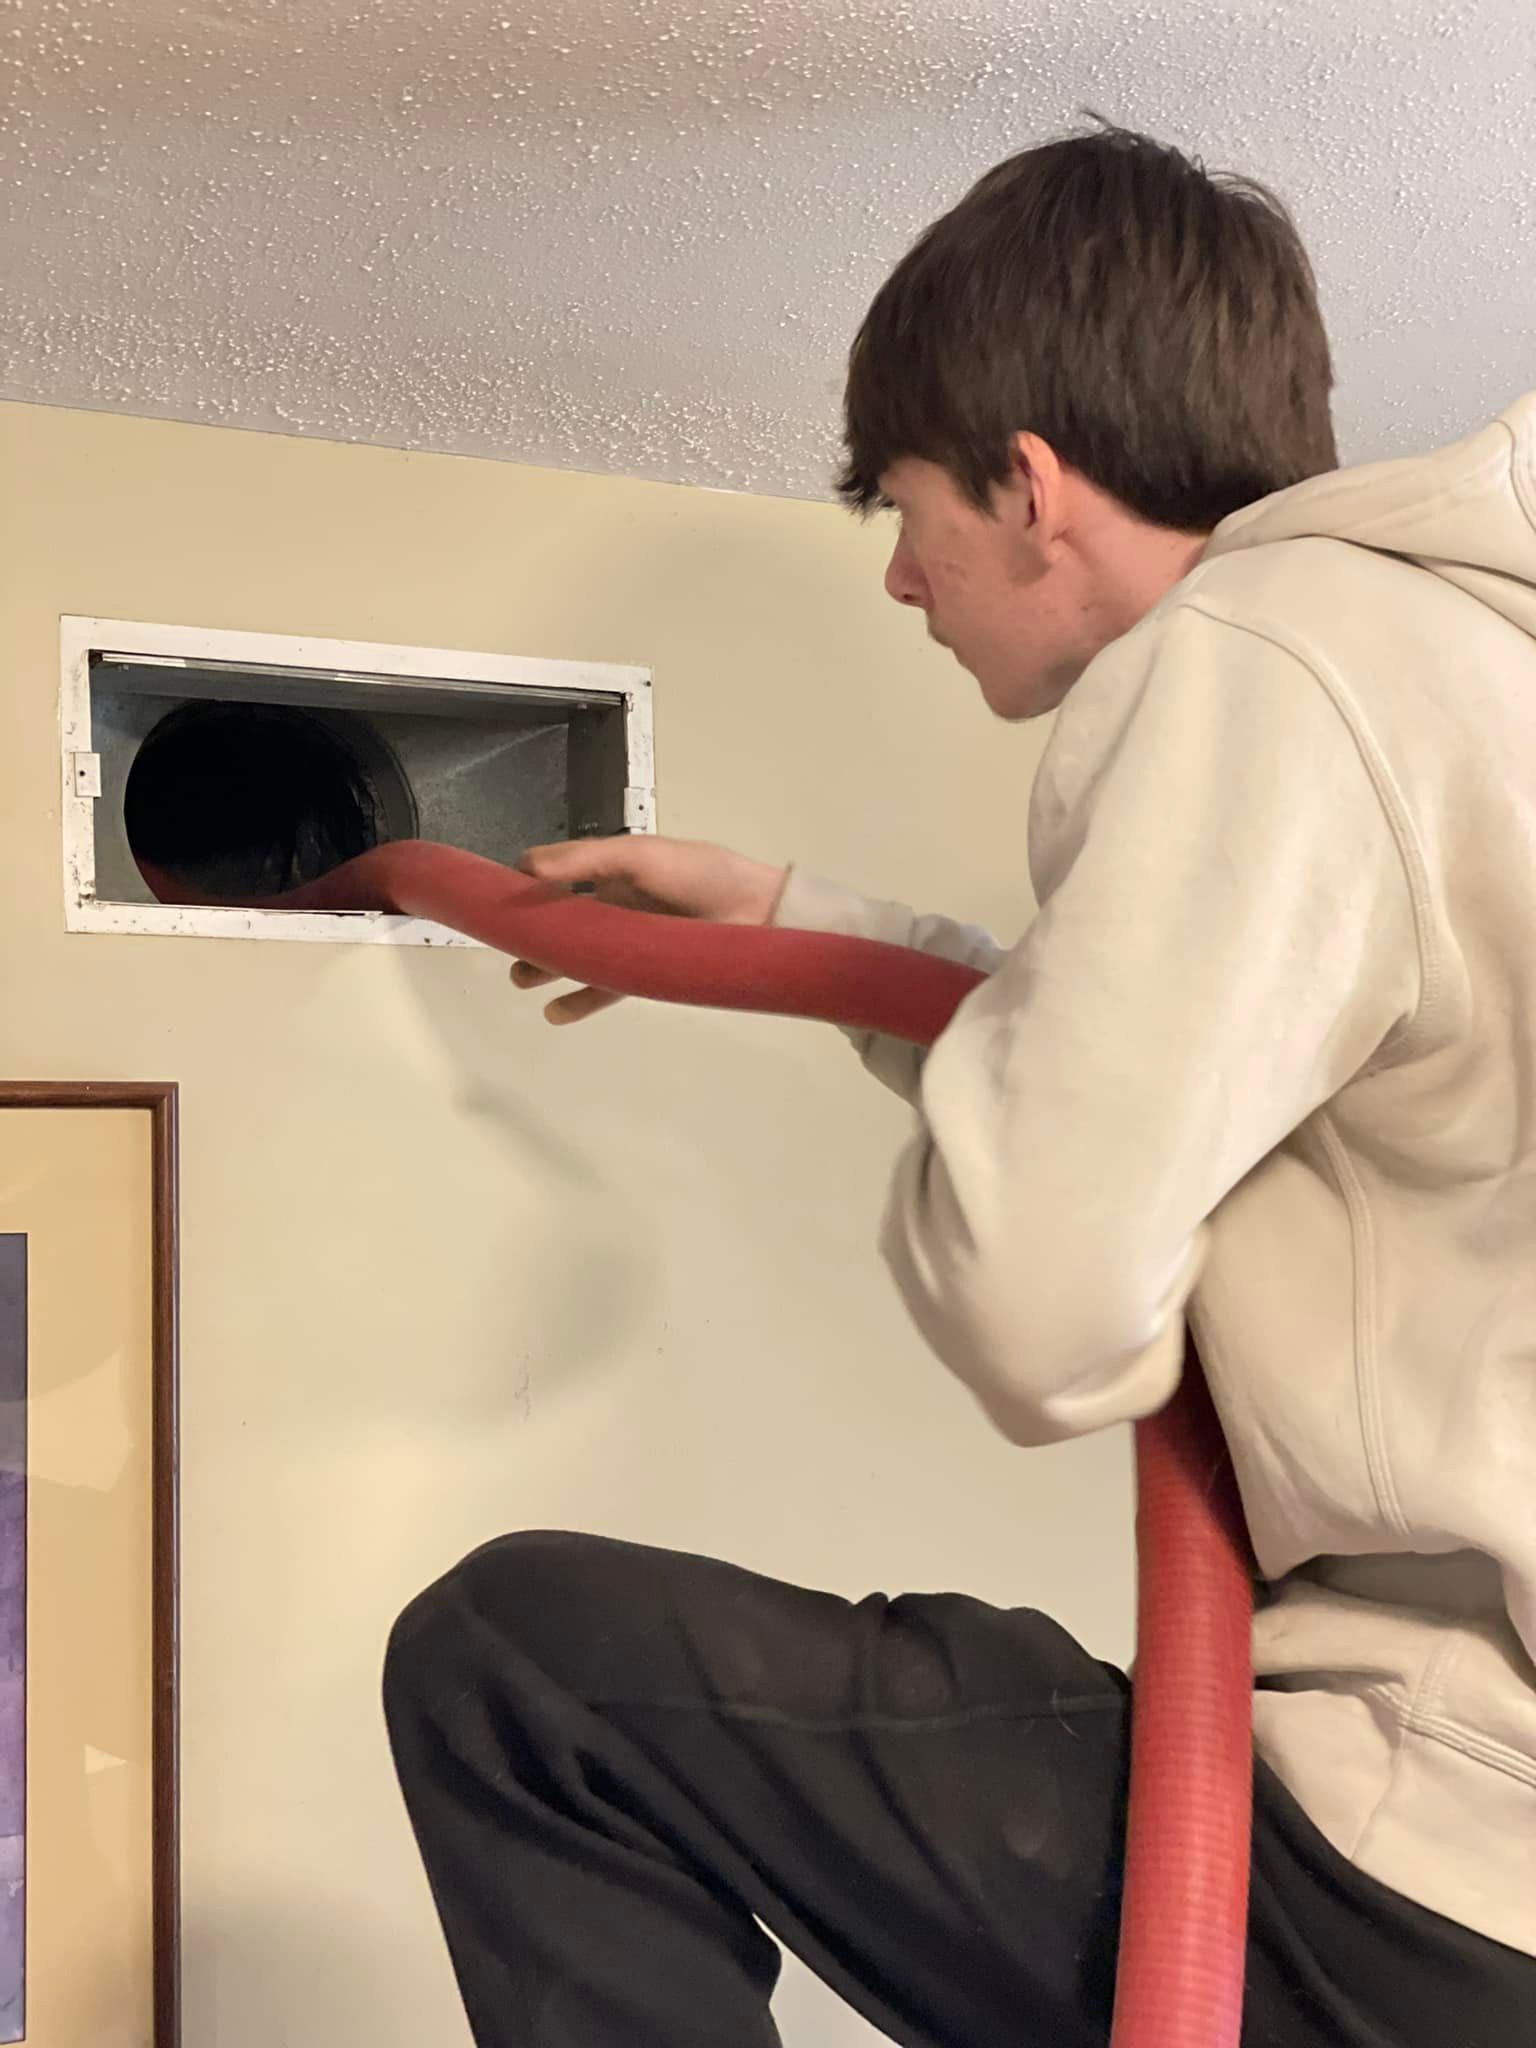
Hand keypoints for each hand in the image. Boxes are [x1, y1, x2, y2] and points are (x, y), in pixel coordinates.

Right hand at [510, 835, 789, 1023]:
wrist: (759, 913)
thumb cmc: (700, 874)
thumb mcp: (639, 854)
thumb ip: (583, 861)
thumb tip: (524, 865)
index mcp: (611, 872)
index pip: (557, 880)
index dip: (527, 891)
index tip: (496, 904)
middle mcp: (615, 907)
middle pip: (561, 924)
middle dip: (531, 937)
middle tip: (505, 949)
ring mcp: (630, 943)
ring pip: (578, 958)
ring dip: (547, 968)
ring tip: (522, 979)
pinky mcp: (646, 974)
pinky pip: (606, 989)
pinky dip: (579, 1002)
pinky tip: (554, 1012)